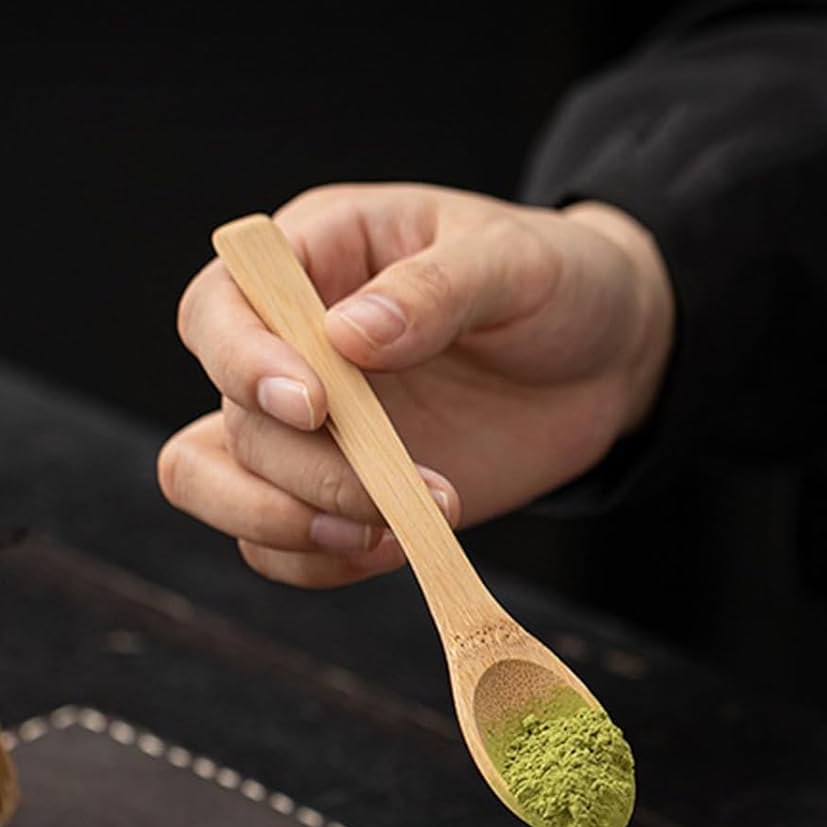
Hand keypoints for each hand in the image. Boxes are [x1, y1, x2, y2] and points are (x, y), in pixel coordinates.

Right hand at [158, 183, 673, 586]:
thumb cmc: (555, 283)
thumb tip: (349, 335)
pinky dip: (320, 564)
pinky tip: (396, 549)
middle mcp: (291, 350)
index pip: (219, 311)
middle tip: (388, 495)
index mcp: (314, 261)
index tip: (315, 406)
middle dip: (296, 470)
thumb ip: (436, 289)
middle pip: (229, 419)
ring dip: (287, 525)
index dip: (242, 363)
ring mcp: (315, 432)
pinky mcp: (347, 496)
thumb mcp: (513, 262)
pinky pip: (284, 547)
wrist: (607, 363)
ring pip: (224, 487)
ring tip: (385, 534)